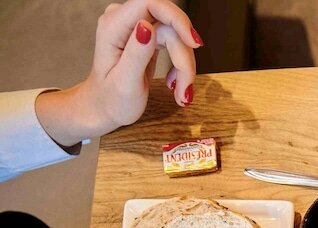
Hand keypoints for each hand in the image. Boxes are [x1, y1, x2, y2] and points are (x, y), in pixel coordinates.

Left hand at [35, 0, 200, 146]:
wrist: (104, 108)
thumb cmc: (111, 100)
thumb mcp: (125, 82)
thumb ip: (136, 53)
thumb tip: (147, 26)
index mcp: (113, 26)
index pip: (151, 4)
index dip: (177, 20)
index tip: (195, 45)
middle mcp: (124, 21)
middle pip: (169, 25)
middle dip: (183, 57)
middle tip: (185, 88)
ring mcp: (136, 28)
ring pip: (175, 36)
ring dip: (184, 66)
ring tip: (179, 92)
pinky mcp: (146, 37)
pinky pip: (174, 43)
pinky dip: (180, 65)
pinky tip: (174, 82)